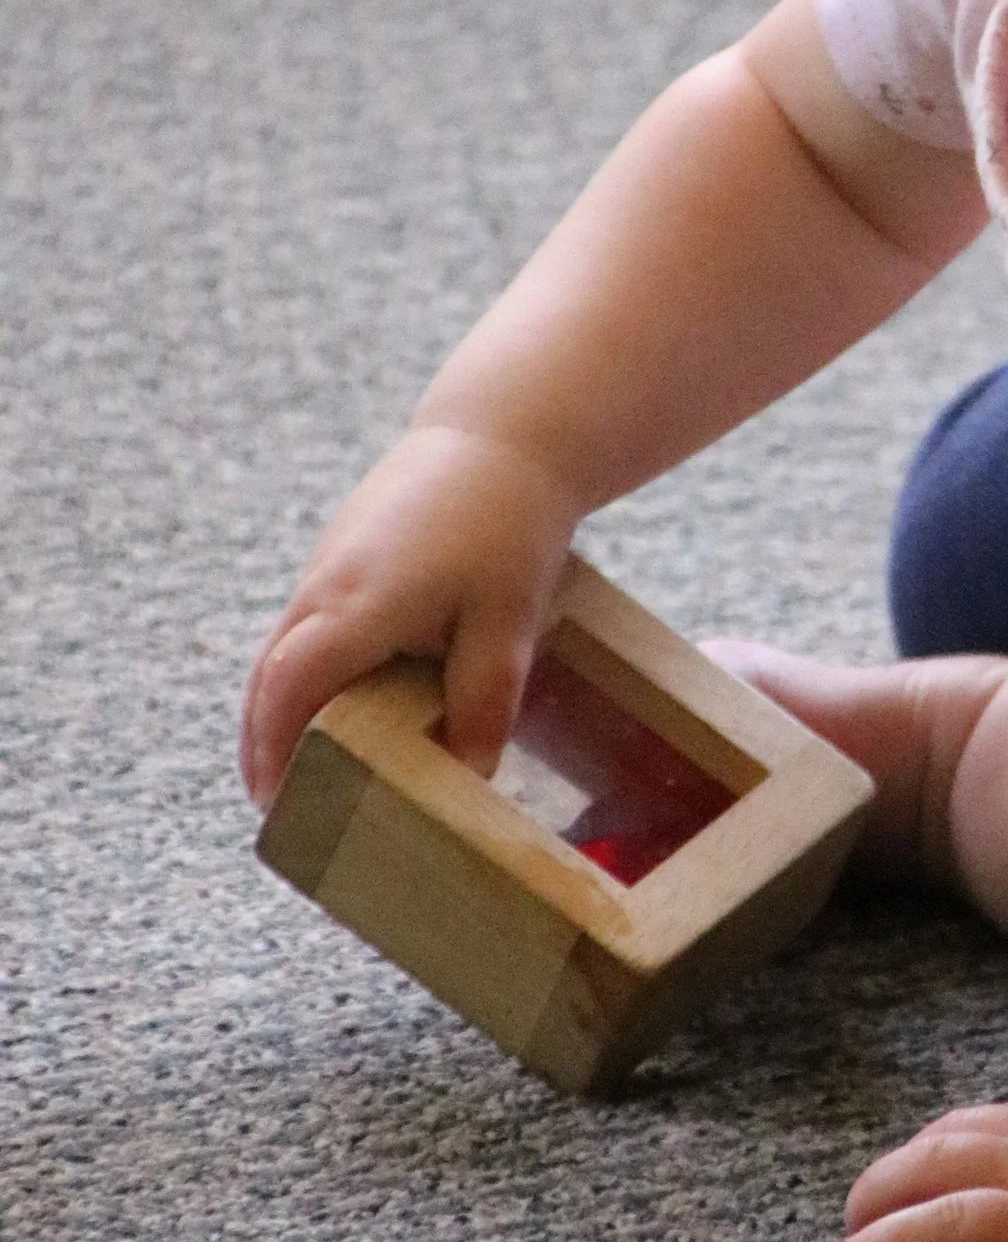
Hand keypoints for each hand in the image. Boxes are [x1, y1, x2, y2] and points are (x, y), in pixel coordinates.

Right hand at [241, 422, 578, 806]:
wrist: (501, 436)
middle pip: (269, 678)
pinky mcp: (340, 553)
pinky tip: (333, 700)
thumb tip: (466, 778)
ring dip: (278, 708)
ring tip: (299, 767)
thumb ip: (484, 702)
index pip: (290, 691)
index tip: (276, 804)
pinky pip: (303, 625)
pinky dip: (299, 671)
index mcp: (358, 606)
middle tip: (280, 805)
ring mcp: (327, 566)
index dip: (274, 750)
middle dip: (264, 743)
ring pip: (282, 650)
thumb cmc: (508, 529)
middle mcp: (325, 587)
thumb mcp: (507, 622)